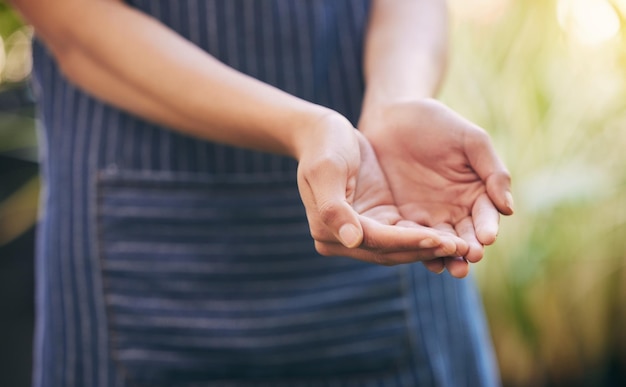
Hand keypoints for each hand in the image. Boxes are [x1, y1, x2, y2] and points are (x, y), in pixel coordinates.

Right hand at [296, 112, 468, 267]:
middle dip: (426, 250)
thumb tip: (353, 240)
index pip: (375, 241)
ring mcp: (363, 231)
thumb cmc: (323, 146)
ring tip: (466, 247)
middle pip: (391, 251)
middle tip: (463, 248)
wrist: (324, 132)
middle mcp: (346, 239)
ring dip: (432, 248)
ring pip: (402, 247)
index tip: (439, 239)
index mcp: (328, 231)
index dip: (408, 242)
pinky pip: (406, 233)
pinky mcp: (379, 219)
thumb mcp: (326, 170)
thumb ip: (334, 208)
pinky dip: (428, 235)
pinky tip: (456, 234)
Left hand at [359, 99, 513, 277]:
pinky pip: (412, 238)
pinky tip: (423, 259)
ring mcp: (429, 217)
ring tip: (451, 268)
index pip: (486, 214)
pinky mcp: (403, 219)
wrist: (394, 117)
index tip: (487, 237)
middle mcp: (455, 210)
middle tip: (471, 257)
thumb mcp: (469, 140)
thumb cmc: (436, 123)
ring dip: (447, 257)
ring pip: (441, 243)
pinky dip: (418, 249)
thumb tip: (509, 208)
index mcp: (476, 191)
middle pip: (466, 235)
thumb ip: (492, 170)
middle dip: (469, 248)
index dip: (487, 226)